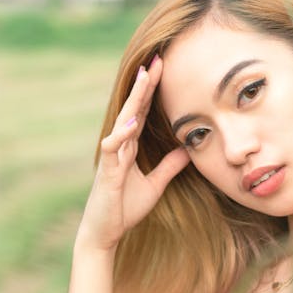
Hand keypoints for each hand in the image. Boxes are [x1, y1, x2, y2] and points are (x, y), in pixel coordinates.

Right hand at [77, 56, 189, 250]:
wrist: (105, 232)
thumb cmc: (124, 208)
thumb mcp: (155, 185)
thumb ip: (169, 167)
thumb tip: (187, 151)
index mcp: (129, 148)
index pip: (143, 113)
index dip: (152, 92)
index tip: (164, 69)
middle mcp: (119, 146)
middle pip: (134, 110)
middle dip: (145, 85)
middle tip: (157, 60)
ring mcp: (111, 158)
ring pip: (123, 121)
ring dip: (134, 100)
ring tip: (145, 78)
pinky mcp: (107, 172)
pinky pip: (112, 148)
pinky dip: (121, 134)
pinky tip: (133, 121)